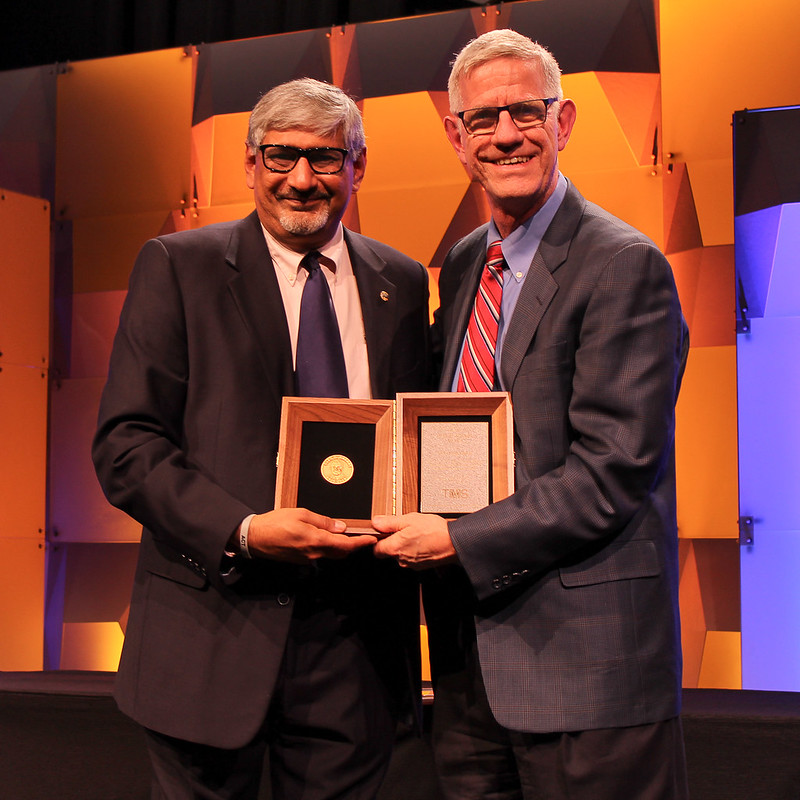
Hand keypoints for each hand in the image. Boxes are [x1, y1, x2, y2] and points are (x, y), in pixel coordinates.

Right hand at [247, 508, 376, 562]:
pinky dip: (327, 547)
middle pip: (340, 552)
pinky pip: (319, 554)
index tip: (371, 540)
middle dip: (353, 545)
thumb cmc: (275, 523)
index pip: (345, 545)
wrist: (254, 537)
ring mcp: (307, 559)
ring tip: (345, 535)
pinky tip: (325, 538)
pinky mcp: (300, 560)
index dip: (360, 543)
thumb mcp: (301, 514)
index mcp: (316, 541)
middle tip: (361, 536)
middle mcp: (313, 554)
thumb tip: (340, 527)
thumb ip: (323, 521)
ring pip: (330, 554)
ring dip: (340, 547)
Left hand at [372, 513, 457, 569]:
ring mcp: (412, 564)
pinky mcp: (422, 566)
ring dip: (406, 545)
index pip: (376, 550)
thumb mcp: (409, 519)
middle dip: (393, 541)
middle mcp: (402, 560)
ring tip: (417, 533)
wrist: (455, 542)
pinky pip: (413, 557)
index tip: (383, 533)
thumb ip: (389, 522)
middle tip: (404, 529)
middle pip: (389, 552)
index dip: (378, 540)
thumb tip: (376, 523)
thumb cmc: (434, 531)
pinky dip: (415, 550)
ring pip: (401, 555)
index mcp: (395, 548)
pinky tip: (424, 540)